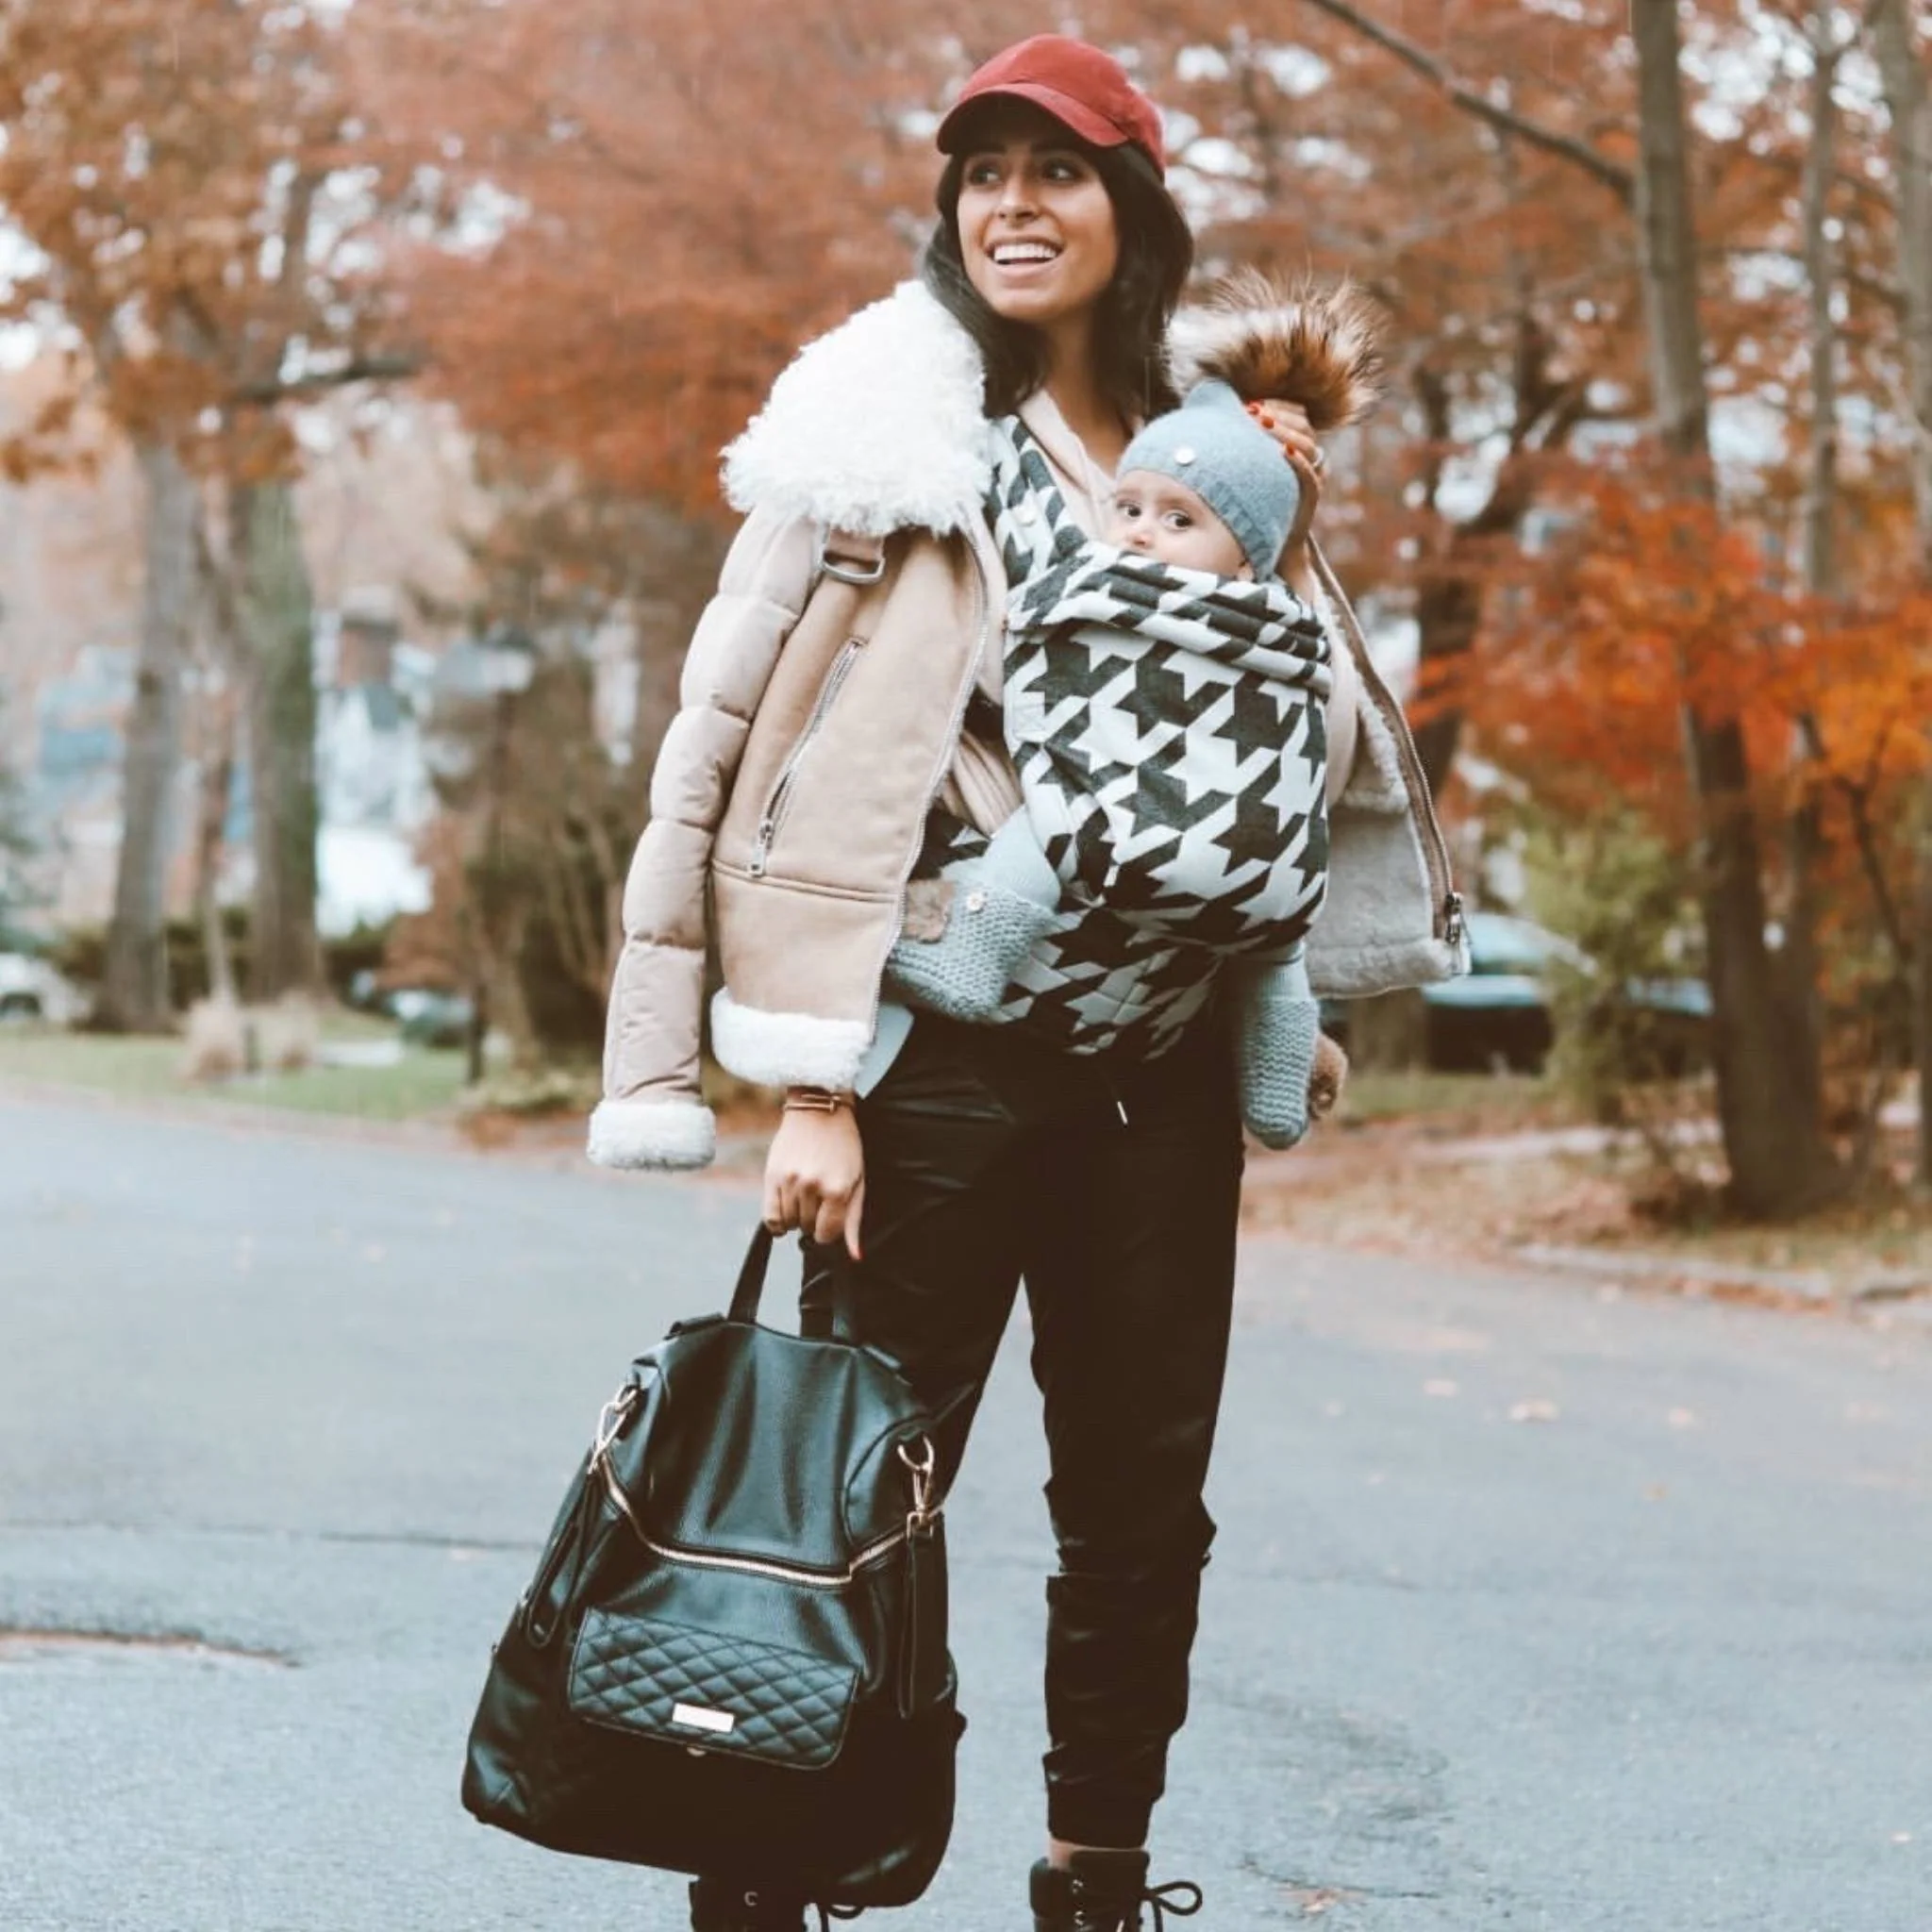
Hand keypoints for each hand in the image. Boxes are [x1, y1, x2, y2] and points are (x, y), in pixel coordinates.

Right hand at [763, 1103, 865, 1260]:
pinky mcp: (771, 1176)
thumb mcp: (858, 1180)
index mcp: (838, 1189)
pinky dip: (777, 1221)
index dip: (828, 1230)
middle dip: (814, 1219)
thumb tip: (855, 1256)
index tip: (830, 1217)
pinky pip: (770, 1217)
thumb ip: (854, 1221)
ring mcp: (790, 1181)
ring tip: (805, 1195)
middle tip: (819, 1197)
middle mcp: (812, 1187)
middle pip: (807, 1228)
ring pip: (789, 1224)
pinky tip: (786, 1207)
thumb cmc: (844, 1146)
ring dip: (797, 1217)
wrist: (819, 1109)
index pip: (827, 1234)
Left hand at [1245, 398, 1323, 579]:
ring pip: (1308, 444)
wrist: (1270, 538)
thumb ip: (1243, 440)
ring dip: (1285, 431)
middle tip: (1253, 412)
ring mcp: (1315, 475)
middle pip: (1303, 424)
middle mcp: (1312, 456)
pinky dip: (1298, 461)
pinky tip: (1281, 452)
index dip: (1277, 404)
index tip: (1251, 403)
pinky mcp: (1312, 496)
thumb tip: (1213, 413)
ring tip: (1263, 425)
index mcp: (1299, 443)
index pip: (1298, 412)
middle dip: (1278, 414)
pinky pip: (1310, 473)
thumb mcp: (1250, 465)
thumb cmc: (1254, 497)